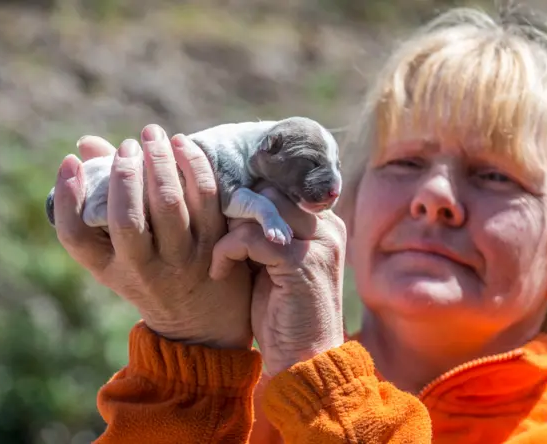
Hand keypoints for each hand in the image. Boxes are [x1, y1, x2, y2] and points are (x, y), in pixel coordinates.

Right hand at [52, 124, 252, 348]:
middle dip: (124, 172)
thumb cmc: (153, 273)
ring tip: (153, 136)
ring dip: (160, 161)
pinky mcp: (216, 245)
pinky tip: (183, 145)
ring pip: (170, 203)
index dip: (68, 196)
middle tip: (128, 146)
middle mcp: (145, 269)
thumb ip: (102, 198)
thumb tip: (87, 145)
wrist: (203, 319)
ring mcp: (184, 258)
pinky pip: (206, 197)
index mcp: (111, 270)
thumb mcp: (120, 251)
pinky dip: (194, 165)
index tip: (71, 162)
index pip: (76, 236)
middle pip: (128, 218)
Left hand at [209, 185, 346, 374]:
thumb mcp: (271, 263)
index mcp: (324, 225)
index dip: (247, 198)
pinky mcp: (301, 262)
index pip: (280, 187)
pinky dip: (226, 252)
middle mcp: (327, 228)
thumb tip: (228, 199)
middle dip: (236, 211)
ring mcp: (318, 243)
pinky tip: (220, 273)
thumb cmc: (282, 313)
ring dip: (229, 231)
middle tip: (218, 235)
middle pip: (269, 191)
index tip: (222, 216)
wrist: (302, 358)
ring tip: (221, 258)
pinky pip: (250, 237)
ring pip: (260, 209)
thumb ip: (262, 232)